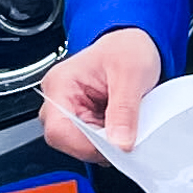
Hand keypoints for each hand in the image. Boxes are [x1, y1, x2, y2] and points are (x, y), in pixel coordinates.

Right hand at [41, 27, 161, 160]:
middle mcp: (58, 98)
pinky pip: (90, 140)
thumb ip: (124, 111)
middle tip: (124, 138)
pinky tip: (121, 127)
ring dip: (104, 143)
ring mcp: (69, 109)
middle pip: (66, 140)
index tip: (114, 148)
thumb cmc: (126, 49)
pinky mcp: (82, 118)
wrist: (133, 44)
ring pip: (79, 144)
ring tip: (124, 125)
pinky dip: (108, 140)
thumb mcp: (131, 75)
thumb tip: (120, 143)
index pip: (58, 130)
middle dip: (97, 146)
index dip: (85, 146)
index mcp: (60, 84)